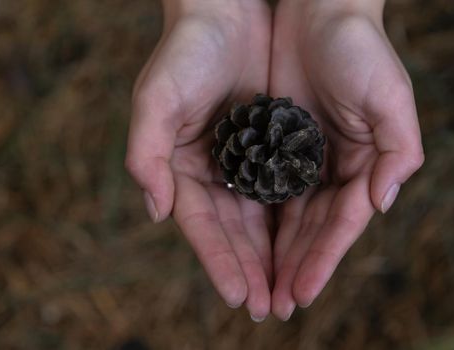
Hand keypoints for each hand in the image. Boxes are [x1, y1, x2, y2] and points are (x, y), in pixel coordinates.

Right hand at [125, 0, 273, 320]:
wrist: (227, 12)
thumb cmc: (186, 52)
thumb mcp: (155, 99)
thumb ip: (147, 156)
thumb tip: (158, 213)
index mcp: (183, 170)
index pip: (203, 228)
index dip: (220, 263)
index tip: (241, 296)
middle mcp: (215, 173)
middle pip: (235, 234)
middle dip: (253, 272)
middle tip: (272, 309)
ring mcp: (245, 163)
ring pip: (263, 220)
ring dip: (276, 257)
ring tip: (292, 292)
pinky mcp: (274, 148)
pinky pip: (285, 192)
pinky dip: (294, 220)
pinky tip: (307, 246)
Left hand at [269, 0, 423, 319]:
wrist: (318, 10)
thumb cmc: (360, 48)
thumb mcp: (391, 95)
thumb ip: (398, 151)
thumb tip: (381, 205)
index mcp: (365, 164)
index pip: (341, 223)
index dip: (322, 260)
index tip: (300, 294)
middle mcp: (335, 168)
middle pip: (313, 229)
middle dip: (295, 268)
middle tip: (273, 306)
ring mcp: (305, 159)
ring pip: (288, 217)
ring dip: (275, 254)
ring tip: (258, 288)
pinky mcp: (276, 144)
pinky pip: (266, 189)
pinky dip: (259, 219)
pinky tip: (246, 244)